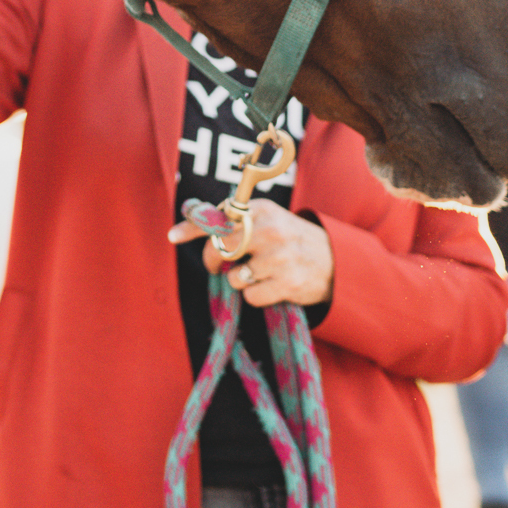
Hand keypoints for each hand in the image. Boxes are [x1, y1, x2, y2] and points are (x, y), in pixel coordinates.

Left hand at [167, 200, 332, 307]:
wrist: (334, 260)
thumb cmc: (289, 238)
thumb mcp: (266, 218)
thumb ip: (233, 220)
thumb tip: (185, 225)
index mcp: (261, 210)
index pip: (219, 217)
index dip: (192, 227)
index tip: (172, 235)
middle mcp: (270, 230)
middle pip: (221, 249)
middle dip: (213, 261)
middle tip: (220, 264)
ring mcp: (279, 258)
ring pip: (234, 278)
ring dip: (239, 280)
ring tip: (258, 272)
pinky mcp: (287, 283)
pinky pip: (251, 297)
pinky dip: (256, 295)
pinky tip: (271, 285)